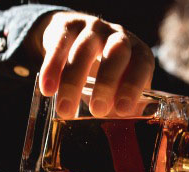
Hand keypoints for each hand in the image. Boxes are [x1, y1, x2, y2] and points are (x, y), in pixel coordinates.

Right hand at [27, 12, 154, 117]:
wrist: (76, 41)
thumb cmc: (107, 74)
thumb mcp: (120, 88)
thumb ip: (124, 106)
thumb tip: (126, 128)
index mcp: (139, 53)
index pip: (142, 65)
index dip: (133, 86)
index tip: (122, 110)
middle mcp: (120, 37)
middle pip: (116, 53)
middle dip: (107, 82)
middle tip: (97, 111)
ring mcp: (94, 29)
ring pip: (83, 50)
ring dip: (73, 82)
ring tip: (65, 110)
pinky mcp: (68, 26)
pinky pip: (59, 46)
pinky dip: (52, 69)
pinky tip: (47, 90)